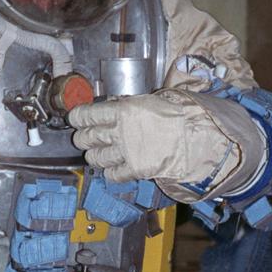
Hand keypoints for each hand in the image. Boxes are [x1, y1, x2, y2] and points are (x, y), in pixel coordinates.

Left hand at [69, 88, 260, 190]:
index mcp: (124, 109)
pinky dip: (110, 173)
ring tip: (96, 154)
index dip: (78, 117)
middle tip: (84, 137)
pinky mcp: (135, 170)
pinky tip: (112, 169)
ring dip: (94, 156)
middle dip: (83, 138)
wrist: (197, 137)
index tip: (74, 118)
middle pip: (88, 137)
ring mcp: (126, 152)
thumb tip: (122, 100)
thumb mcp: (158, 97)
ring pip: (96, 157)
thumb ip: (137, 101)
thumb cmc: (182, 114)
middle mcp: (120, 131)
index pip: (88, 114)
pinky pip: (112, 175)